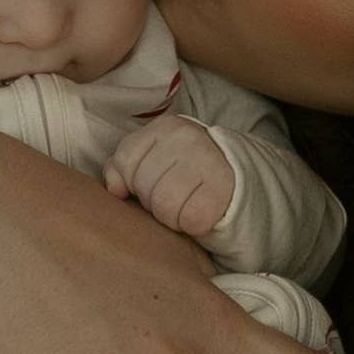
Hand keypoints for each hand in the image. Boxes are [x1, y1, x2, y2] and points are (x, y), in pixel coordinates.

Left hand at [104, 112, 233, 236]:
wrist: (238, 177)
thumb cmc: (186, 171)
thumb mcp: (154, 158)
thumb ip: (124, 167)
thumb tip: (114, 190)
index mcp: (165, 127)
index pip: (126, 162)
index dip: (134, 183)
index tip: (153, 183)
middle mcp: (186, 137)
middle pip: (145, 187)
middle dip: (153, 203)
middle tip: (173, 198)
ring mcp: (206, 160)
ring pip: (166, 206)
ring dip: (172, 218)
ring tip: (184, 207)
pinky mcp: (223, 187)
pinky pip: (191, 219)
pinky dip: (192, 226)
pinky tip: (199, 215)